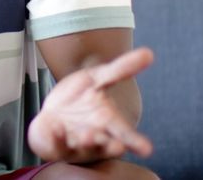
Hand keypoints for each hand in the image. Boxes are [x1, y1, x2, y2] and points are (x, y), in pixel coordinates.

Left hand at [27, 47, 153, 163]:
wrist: (54, 108)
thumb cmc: (81, 97)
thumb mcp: (98, 79)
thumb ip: (121, 69)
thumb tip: (149, 53)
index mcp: (110, 125)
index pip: (126, 135)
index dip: (137, 143)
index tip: (147, 149)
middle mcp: (96, 140)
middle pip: (107, 146)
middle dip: (112, 146)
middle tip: (118, 146)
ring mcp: (76, 145)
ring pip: (83, 149)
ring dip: (86, 143)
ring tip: (88, 135)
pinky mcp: (56, 147)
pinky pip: (56, 145)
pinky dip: (56, 138)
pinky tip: (55, 127)